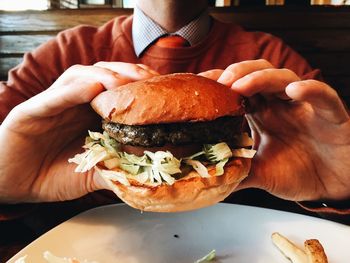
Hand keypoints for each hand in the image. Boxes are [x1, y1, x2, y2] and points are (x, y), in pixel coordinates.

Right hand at [0, 62, 158, 202]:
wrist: (12, 184)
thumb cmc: (52, 174)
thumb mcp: (93, 173)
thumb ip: (117, 168)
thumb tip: (149, 173)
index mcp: (90, 113)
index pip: (118, 90)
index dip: (141, 87)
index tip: (163, 92)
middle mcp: (74, 102)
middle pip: (104, 75)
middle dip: (129, 75)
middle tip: (151, 81)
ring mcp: (53, 103)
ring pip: (80, 77)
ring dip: (104, 77)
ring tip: (124, 83)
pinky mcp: (30, 111)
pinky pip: (53, 97)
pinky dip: (73, 91)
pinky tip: (92, 88)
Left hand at [199, 59, 349, 201]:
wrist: (330, 186)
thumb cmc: (296, 173)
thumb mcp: (259, 173)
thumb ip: (235, 172)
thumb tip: (207, 181)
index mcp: (262, 113)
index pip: (238, 88)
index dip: (220, 83)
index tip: (200, 85)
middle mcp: (280, 104)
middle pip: (258, 73)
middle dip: (237, 73)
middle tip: (220, 83)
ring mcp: (305, 105)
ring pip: (284, 77)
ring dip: (262, 78)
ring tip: (242, 86)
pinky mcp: (331, 113)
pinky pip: (323, 95)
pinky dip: (310, 89)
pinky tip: (294, 91)